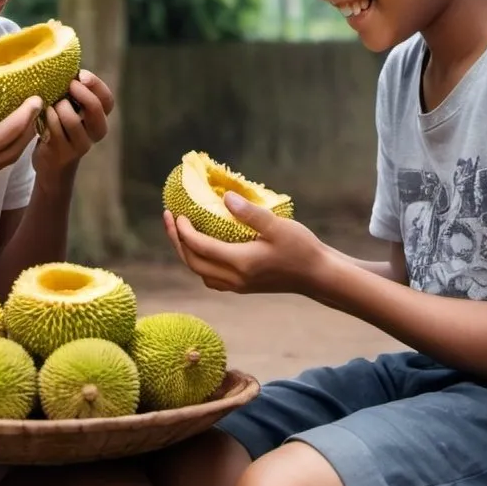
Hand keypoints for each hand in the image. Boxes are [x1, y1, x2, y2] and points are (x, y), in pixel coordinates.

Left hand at [32, 69, 114, 177]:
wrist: (53, 163)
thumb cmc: (60, 127)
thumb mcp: (72, 109)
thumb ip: (73, 93)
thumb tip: (64, 64)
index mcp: (100, 117)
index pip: (107, 99)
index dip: (96, 85)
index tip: (80, 75)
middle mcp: (96, 131)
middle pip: (96, 108)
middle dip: (80, 93)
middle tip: (67, 85)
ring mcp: (81, 144)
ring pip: (72, 120)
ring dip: (59, 107)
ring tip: (51, 104)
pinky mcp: (64, 153)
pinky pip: (55, 130)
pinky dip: (47, 118)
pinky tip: (42, 114)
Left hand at [163, 192, 324, 294]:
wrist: (318, 276)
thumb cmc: (301, 249)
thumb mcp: (278, 226)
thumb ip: (249, 213)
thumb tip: (226, 198)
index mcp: (240, 263)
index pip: (199, 247)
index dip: (182, 231)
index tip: (176, 213)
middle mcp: (235, 278)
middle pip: (192, 262)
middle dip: (176, 240)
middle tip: (168, 218)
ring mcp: (238, 285)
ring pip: (200, 272)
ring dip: (186, 252)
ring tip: (179, 232)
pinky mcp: (243, 286)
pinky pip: (211, 277)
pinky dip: (200, 263)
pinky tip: (203, 248)